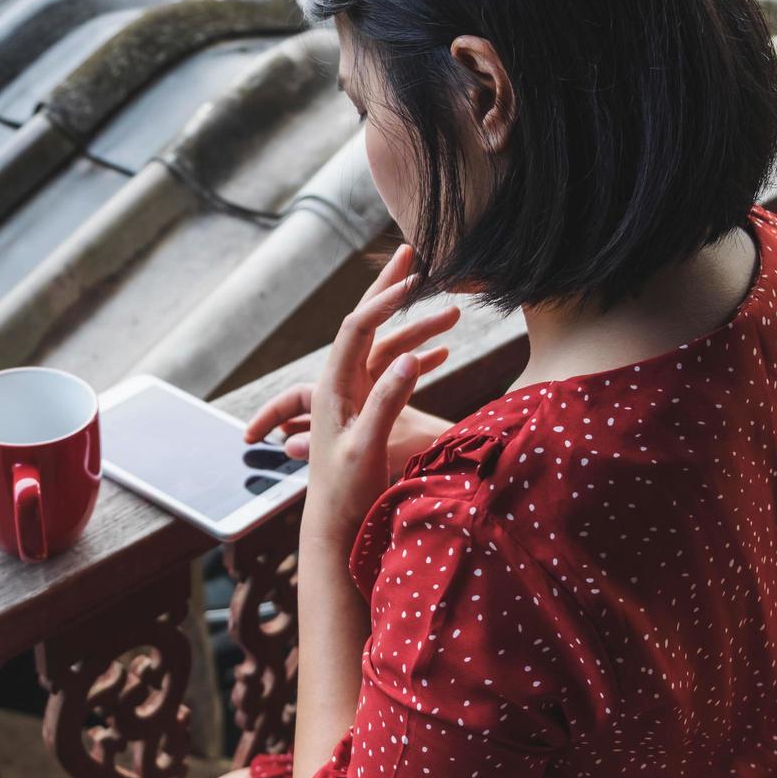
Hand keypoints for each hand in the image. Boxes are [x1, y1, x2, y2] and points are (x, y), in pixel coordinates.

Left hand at [262, 244, 459, 546]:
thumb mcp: (366, 447)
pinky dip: (415, 355)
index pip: (356, 329)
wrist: (333, 528)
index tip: (413, 282)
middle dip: (387, 287)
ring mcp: (354, 397)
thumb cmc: (345, 494)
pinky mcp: (367, 411)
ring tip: (442, 295)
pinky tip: (443, 350)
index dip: (383, 302)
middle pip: (363, 323)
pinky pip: (391, 372)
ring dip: (411, 321)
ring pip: (382, 345)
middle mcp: (340, 385)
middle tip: (410, 249)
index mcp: (334, 389)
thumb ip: (386, 402)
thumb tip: (406, 357)